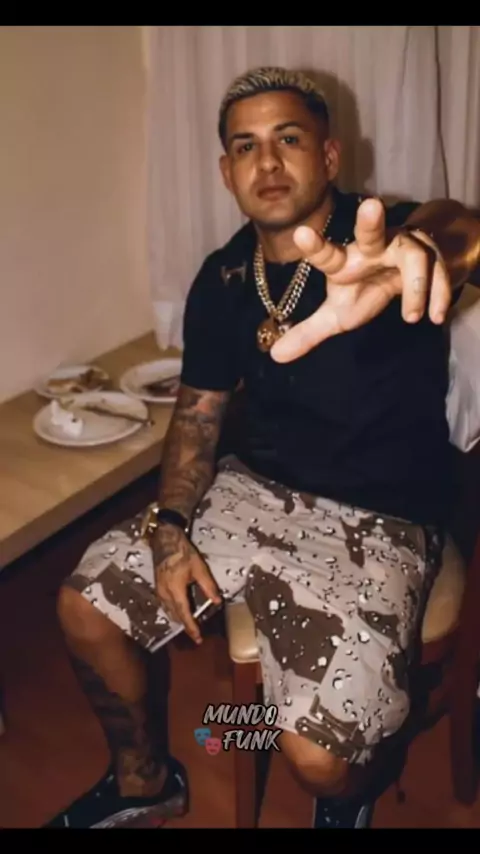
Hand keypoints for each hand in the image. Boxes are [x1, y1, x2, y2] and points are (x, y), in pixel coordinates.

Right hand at [153, 523, 221, 643]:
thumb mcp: (199, 568)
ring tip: (190, 625)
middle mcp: (165, 593)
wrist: (165, 541)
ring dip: (179, 620)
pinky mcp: (158, 588)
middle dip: (186, 626)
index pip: (184, 614)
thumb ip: (208, 587)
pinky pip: (165, 606)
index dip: (191, 628)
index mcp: (175, 590)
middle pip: (175, 616)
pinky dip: (174, 612)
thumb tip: (218, 601)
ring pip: (169, 612)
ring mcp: (159, 591)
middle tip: (197, 634)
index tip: (198, 638)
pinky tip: (180, 611)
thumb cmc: (182, 552)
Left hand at [270, 197, 451, 362]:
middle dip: (370, 220)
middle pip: (371, 231)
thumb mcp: (338, 315)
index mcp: (344, 262)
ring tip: (410, 317)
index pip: (326, 255)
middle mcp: (372, 248)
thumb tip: (275, 356)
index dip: (314, 246)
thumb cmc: (365, 290)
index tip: (300, 234)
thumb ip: (309, 333)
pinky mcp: (430, 252)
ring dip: (415, 286)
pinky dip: (438, 293)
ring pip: (413, 256)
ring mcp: (402, 246)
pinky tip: (436, 316)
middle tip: (370, 205)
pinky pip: (438, 270)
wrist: (404, 276)